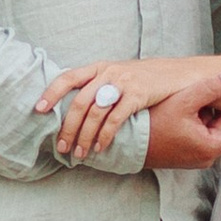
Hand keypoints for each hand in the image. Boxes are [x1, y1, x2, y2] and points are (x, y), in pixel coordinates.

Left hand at [40, 56, 220, 163]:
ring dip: (84, 136)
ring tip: (79, 153)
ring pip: (94, 113)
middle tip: (61, 147)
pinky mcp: (138, 95)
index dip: (51, 93)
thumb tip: (77, 105)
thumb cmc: (149, 78)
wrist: (182, 74)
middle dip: (67, 128)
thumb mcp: (121, 75)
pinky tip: (101, 147)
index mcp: (100, 67)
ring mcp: (123, 83)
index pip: (68, 77)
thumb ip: (100, 85)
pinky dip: (105, 136)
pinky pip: (115, 118)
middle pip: (79, 102)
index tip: (38, 110)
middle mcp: (108, 72)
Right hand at [142, 82, 220, 169]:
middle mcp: (206, 156)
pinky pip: (197, 133)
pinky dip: (191, 121)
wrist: (125, 145)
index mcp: (211, 147)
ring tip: (179, 107)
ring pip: (209, 128)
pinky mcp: (184, 155)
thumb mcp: (183, 102)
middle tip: (193, 98)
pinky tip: (175, 115)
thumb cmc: (152, 125)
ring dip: (200, 114)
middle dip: (213, 109)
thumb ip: (210, 88)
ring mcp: (195, 157)